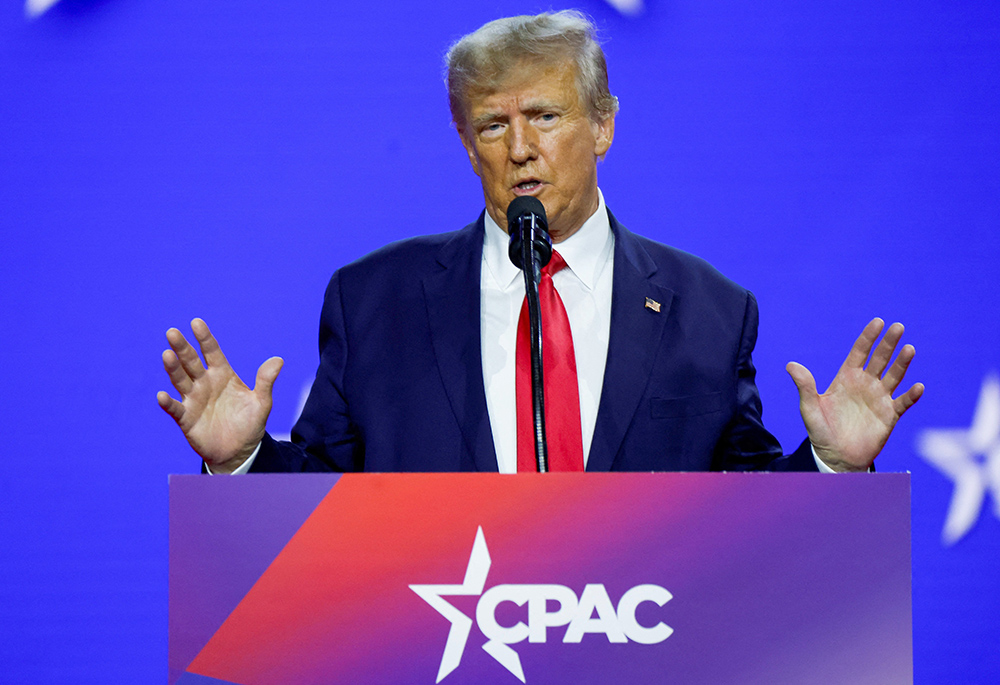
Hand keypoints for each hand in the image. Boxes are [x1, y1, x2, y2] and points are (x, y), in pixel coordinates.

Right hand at [156, 318, 282, 472]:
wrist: (240, 451)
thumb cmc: (250, 423)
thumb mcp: (262, 402)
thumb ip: (265, 381)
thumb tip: (279, 359)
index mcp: (223, 375)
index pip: (211, 352)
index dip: (204, 338)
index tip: (196, 322)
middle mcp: (205, 383)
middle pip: (191, 362)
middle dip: (182, 347)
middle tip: (172, 332)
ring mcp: (194, 399)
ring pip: (180, 380)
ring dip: (173, 368)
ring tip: (167, 354)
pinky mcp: (186, 418)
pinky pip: (175, 408)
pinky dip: (168, 402)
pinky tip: (162, 395)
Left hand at [786, 318, 923, 471]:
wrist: (835, 456)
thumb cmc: (820, 431)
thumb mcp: (809, 408)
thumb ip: (805, 386)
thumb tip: (791, 365)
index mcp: (846, 378)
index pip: (860, 352)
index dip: (868, 337)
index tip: (878, 322)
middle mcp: (865, 384)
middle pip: (880, 359)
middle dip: (889, 343)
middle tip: (898, 327)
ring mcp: (879, 398)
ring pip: (894, 376)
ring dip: (902, 363)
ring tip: (909, 349)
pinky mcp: (889, 415)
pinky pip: (903, 402)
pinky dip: (911, 395)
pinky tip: (917, 386)